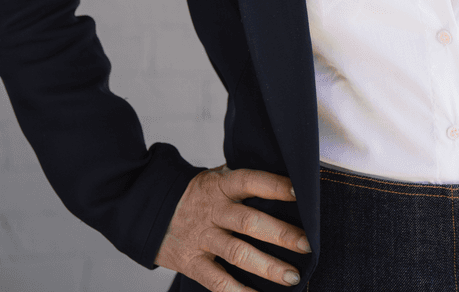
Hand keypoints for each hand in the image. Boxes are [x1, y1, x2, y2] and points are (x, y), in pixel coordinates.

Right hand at [154, 163, 310, 289]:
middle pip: (248, 222)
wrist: (150, 209)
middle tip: (307, 245)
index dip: (274, 185)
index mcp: (220, 185)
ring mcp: (202, 238)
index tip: (299, 192)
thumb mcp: (216, 178)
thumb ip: (243, 181)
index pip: (250, 181)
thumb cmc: (196, 194)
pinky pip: (217, 281)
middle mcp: (213, 211)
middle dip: (280, 234)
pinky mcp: (191, 263)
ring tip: (292, 276)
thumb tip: (285, 181)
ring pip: (237, 253)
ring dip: (267, 266)